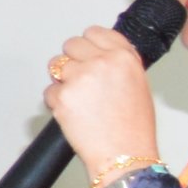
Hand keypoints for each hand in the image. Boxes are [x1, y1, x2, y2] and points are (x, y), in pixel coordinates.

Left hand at [43, 24, 162, 174]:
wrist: (124, 155)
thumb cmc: (133, 127)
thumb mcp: (137, 84)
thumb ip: (118, 64)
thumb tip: (99, 54)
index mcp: (124, 56)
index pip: (95, 32)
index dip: (88, 45)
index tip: (85, 54)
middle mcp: (102, 62)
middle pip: (71, 45)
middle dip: (71, 60)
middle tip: (79, 79)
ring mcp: (80, 77)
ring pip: (55, 65)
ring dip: (60, 79)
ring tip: (77, 98)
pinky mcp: (63, 96)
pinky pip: (49, 91)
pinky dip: (56, 102)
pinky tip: (73, 114)